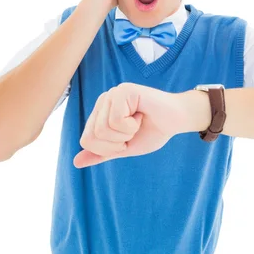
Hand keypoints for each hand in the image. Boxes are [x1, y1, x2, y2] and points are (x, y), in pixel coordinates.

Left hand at [73, 83, 205, 167]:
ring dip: (126, 134)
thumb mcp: (124, 148)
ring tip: (138, 122)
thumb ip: (102, 153)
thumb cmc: (153, 131)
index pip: (86, 140)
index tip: (127, 139)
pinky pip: (116, 121)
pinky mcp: (124, 90)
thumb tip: (76, 162)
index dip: (109, 149)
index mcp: (100, 112)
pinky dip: (132, 126)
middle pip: (92, 136)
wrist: (178, 120)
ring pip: (103, 130)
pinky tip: (141, 115)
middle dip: (117, 143)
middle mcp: (103, 100)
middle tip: (134, 131)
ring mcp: (112, 94)